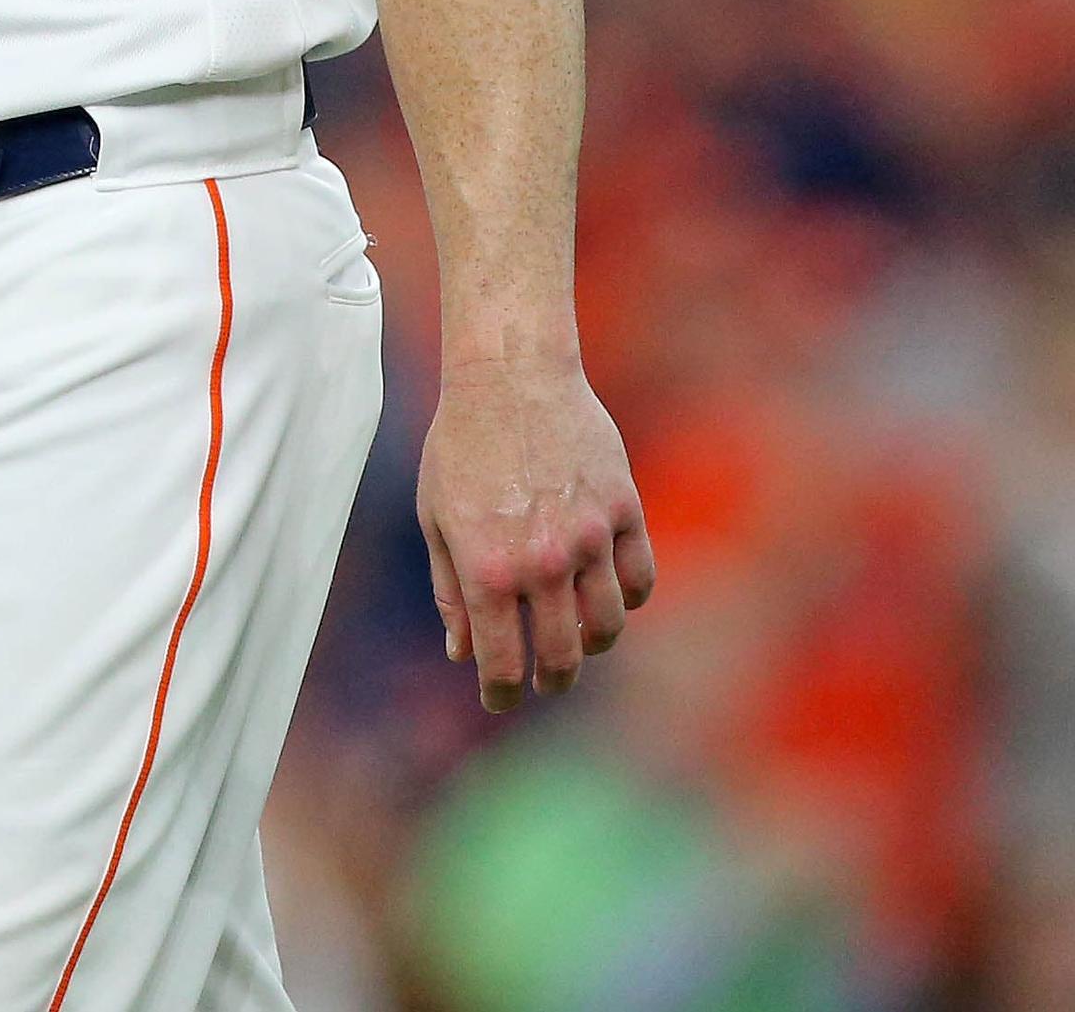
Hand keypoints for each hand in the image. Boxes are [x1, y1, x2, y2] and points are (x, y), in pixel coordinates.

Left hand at [416, 354, 653, 710]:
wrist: (509, 375)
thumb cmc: (460, 446)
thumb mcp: (434, 518)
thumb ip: (450, 591)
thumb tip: (462, 653)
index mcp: (488, 569)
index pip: (502, 663)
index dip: (501, 693)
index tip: (500, 699)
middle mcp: (543, 563)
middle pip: (563, 656)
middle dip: (550, 679)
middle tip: (544, 681)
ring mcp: (590, 537)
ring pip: (609, 625)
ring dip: (592, 644)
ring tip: (578, 642)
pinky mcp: (624, 509)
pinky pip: (640, 577)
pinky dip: (629, 598)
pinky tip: (610, 596)